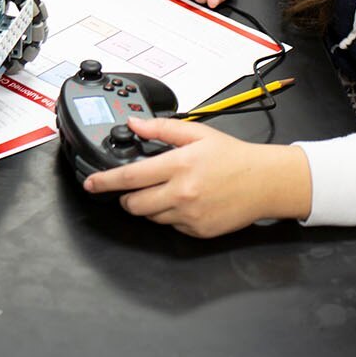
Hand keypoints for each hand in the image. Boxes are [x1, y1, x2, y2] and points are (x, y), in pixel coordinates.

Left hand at [83, 116, 311, 237]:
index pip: (129, 177)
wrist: (264, 182)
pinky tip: (184, 201)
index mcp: (178, 166)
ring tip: (167, 190)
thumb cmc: (233, 157)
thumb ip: (161, 129)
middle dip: (126, 196)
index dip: (104, 181)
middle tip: (134, 187)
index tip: (91, 184)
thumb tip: (135, 124)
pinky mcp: (198, 231)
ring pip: (151, 217)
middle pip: (134, 204)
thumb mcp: (197, 133)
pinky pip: (171, 226)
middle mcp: (181, 193)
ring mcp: (189, 215)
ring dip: (149, 205)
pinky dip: (170, 215)